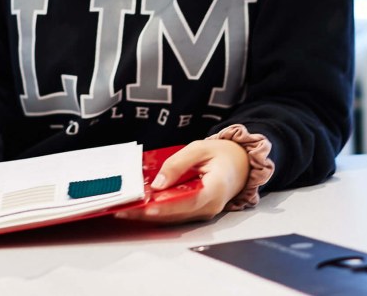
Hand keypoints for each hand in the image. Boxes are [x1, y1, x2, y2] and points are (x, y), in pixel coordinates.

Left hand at [115, 138, 248, 223]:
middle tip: (124, 208)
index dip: (166, 206)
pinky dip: (158, 211)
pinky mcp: (198, 213)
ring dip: (149, 214)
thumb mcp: (200, 148)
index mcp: (216, 188)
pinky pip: (176, 214)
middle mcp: (211, 206)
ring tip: (127, 208)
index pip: (188, 201)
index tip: (146, 207)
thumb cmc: (223, 154)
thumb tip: (158, 183)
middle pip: (176, 214)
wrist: (241, 163)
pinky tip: (141, 206)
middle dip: (148, 212)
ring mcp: (205, 212)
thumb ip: (178, 163)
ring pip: (174, 218)